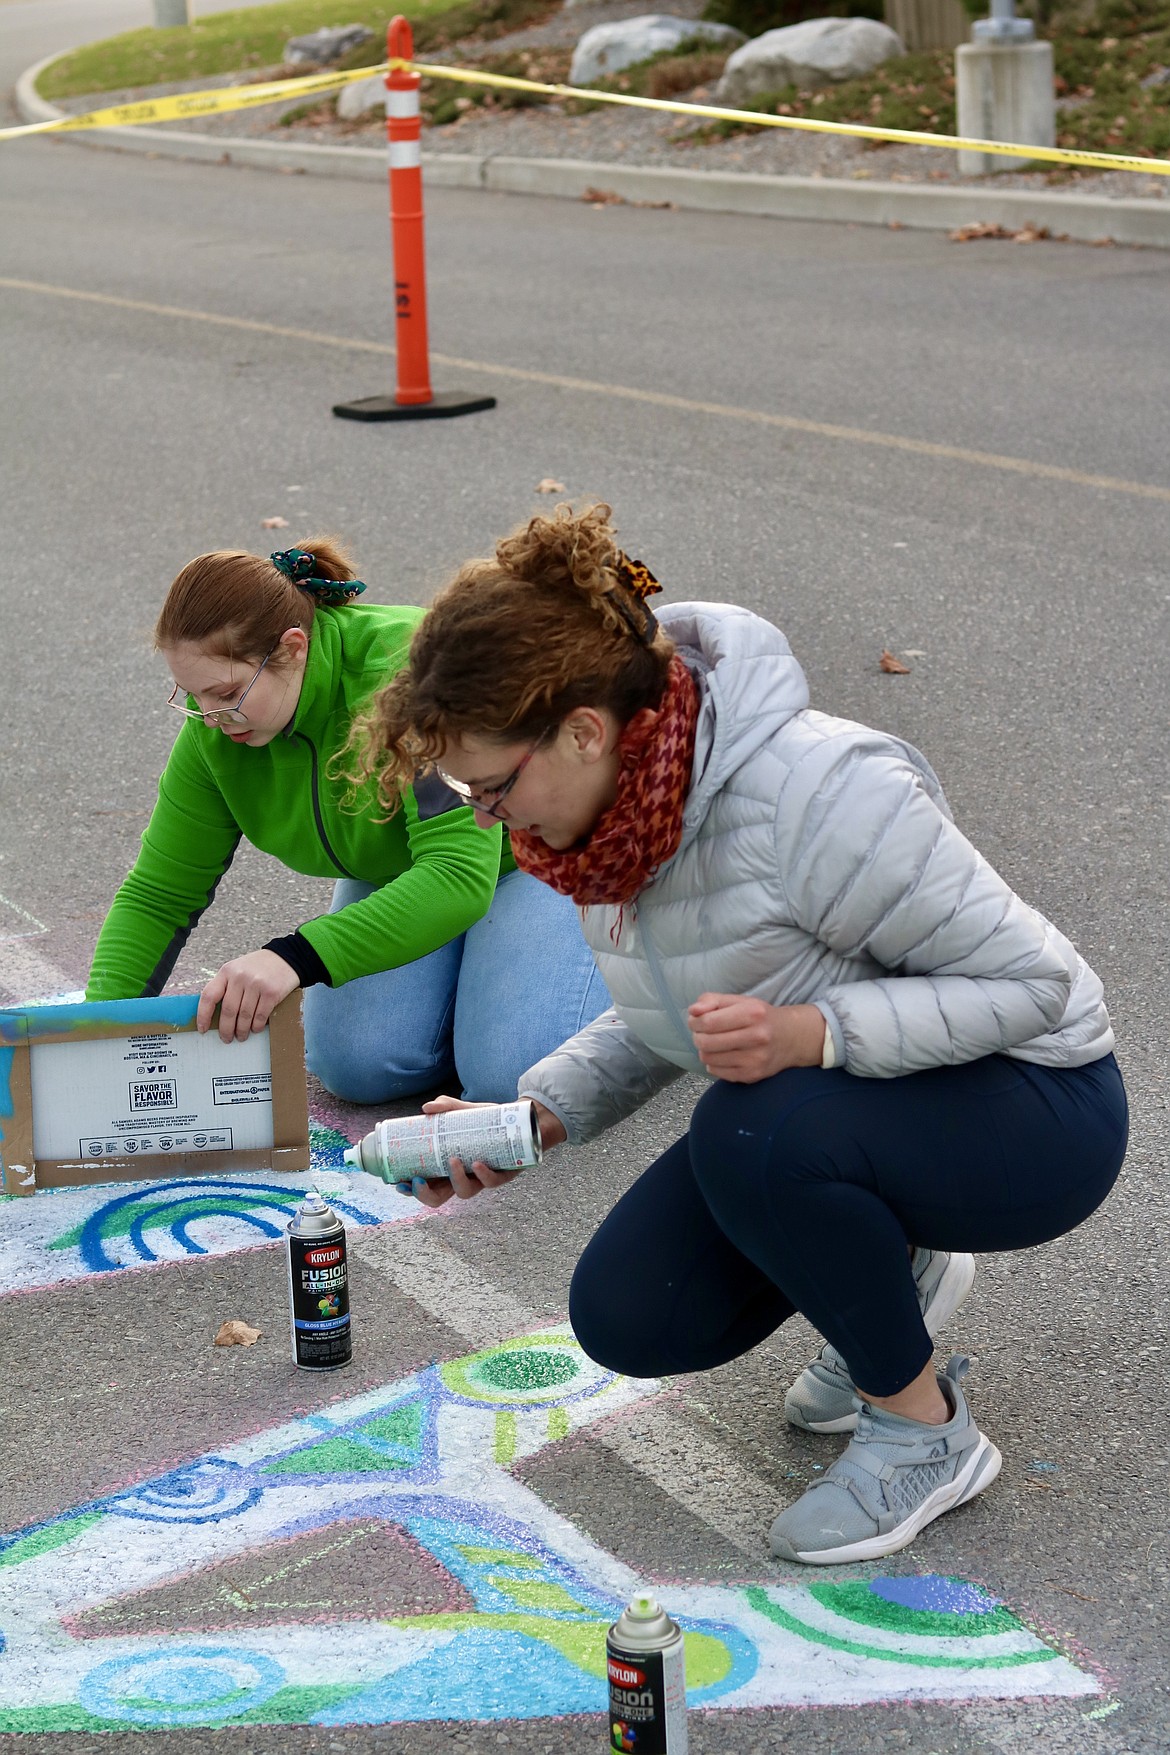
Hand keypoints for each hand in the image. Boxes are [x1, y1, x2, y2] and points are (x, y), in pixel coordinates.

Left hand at [197, 951, 298, 1041]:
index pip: (209, 996)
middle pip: (228, 1010)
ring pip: (244, 1016)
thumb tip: (214, 1014)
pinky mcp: (271, 992)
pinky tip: (255, 1029)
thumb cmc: (259, 967)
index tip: (202, 1029)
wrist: (286, 957)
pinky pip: (260, 1016)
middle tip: (226, 1039)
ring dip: (242, 1031)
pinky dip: (256, 1026)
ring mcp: (256, 984)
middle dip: (226, 1029)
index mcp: (227, 971)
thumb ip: (226, 986)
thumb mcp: (237, 969)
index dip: (203, 1015)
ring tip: (241, 1036)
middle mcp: (240, 977)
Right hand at [402, 1095, 566, 1207]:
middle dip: (426, 1195)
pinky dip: (483, 1175)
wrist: (519, 1120)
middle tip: (419, 1180)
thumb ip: (447, 1107)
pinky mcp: (503, 1175)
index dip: (411, 1189)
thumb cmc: (487, 1121)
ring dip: (455, 1180)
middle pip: (439, 1198)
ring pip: (465, 1193)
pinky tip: (477, 1164)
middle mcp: (463, 1177)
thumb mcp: (466, 1111)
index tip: (399, 1182)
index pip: (425, 1185)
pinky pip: (492, 1182)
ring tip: (453, 1161)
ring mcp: (481, 1179)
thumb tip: (427, 1107)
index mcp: (447, 1167)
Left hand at [687, 994, 825, 1083]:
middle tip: (702, 1033)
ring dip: (705, 1050)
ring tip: (714, 1043)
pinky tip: (723, 1055)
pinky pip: (717, 1072)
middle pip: (706, 1042)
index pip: (708, 1022)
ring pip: (709, 1059)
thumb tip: (693, 1011)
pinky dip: (713, 1063)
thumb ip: (712, 1000)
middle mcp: (757, 1037)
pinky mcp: (752, 1075)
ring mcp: (755, 1059)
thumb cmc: (760, 1017)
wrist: (791, 1038)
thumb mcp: (739, 1000)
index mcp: (752, 1013)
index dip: (695, 1022)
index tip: (695, 1021)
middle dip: (697, 1037)